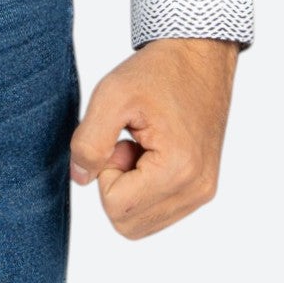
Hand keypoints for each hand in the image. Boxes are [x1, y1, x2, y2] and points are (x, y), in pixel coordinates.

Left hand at [69, 37, 239, 238]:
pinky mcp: (203, 188)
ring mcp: (203, 192)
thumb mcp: (111, 95)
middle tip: (125, 143)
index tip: (118, 139)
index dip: (104, 173)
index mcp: (178, 170)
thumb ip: (88, 141)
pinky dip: (145, 187)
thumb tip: (80, 179)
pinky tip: (152, 151)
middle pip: (129, 225)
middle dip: (116, 185)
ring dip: (130, 187)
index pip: (116, 208)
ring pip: (143, 222)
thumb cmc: (157, 72)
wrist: (198, 57)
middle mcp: (197, 190)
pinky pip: (159, 211)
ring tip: (139, 145)